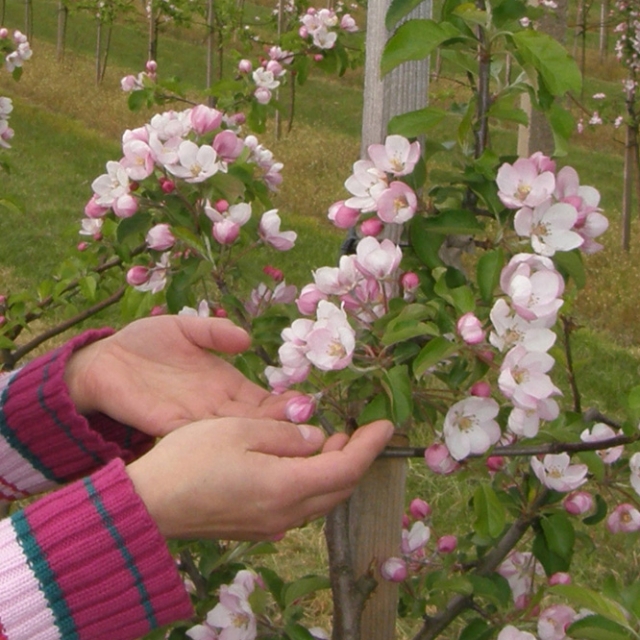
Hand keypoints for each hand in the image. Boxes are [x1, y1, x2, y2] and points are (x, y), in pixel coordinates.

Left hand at [65, 315, 294, 435]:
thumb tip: (247, 339)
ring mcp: (193, 417)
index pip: (262, 399)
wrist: (105, 360)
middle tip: (308, 428)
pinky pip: (198, 436)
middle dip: (280, 426)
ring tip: (285, 440)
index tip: (306, 405)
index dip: (284, 403)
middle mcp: (214, 404)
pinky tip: (242, 446)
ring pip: (232, 433)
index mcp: (224, 382)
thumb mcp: (186, 327)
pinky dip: (220, 443)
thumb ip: (215, 332)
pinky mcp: (168, 424)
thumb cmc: (147, 341)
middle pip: (254, 421)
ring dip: (257, 438)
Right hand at [125, 418, 393, 539]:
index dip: (371, 445)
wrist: (148, 505)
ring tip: (328, 439)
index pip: (346, 467)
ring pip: (319, 500)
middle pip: (338, 488)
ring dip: (332, 470)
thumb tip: (315, 438)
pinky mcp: (254, 528)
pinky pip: (298, 506)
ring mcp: (270, 525)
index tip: (386, 424)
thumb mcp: (240, 430)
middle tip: (355, 428)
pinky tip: (298, 463)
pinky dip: (311, 483)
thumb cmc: (190, 459)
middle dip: (354, 457)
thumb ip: (285, 434)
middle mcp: (286, 514)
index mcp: (287, 487)